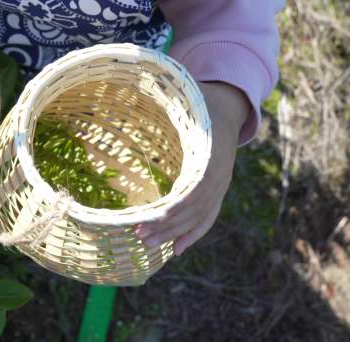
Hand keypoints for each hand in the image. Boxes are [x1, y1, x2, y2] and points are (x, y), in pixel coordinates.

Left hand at [134, 81, 250, 254]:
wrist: (227, 104)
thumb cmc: (197, 98)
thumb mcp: (181, 94)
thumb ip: (159, 96)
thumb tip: (121, 85)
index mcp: (210, 150)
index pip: (194, 190)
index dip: (172, 209)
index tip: (147, 220)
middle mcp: (220, 171)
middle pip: (195, 209)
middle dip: (167, 226)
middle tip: (138, 237)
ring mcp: (221, 182)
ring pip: (201, 216)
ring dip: (175, 233)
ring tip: (147, 245)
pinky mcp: (217, 189)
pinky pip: (207, 217)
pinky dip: (192, 234)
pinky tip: (175, 249)